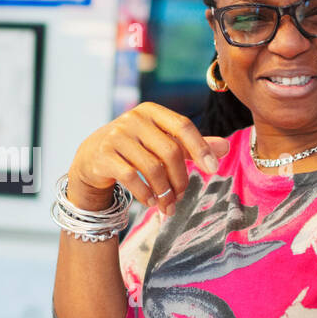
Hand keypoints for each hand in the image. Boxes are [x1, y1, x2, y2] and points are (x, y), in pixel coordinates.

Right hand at [68, 103, 229, 216]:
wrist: (90, 158)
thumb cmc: (133, 149)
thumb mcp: (161, 143)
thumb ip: (191, 145)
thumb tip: (225, 148)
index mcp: (151, 111)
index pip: (182, 126)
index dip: (200, 148)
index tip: (213, 170)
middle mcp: (133, 119)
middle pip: (170, 151)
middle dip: (180, 179)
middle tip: (182, 197)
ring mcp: (116, 136)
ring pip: (152, 168)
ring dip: (164, 192)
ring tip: (168, 206)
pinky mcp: (103, 156)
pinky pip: (131, 178)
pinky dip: (145, 194)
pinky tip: (151, 202)